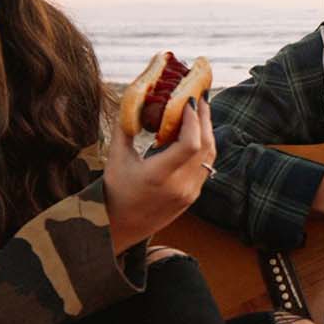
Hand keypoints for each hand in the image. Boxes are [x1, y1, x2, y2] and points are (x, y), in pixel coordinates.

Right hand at [103, 97, 215, 251]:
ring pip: (209, 156)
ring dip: (207, 131)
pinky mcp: (192, 196)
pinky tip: (196, 133)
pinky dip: (204, 146)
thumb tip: (134, 99)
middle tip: (199, 96)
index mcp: (159, 176)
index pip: (189, 144)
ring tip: (200, 111)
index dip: (194, 119)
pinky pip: (205, 166)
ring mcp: (189, 193)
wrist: (120, 227)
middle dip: (205, 118)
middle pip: (205, 146)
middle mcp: (179, 186)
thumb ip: (126, 127)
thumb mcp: (116, 158)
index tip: (189, 100)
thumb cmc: (114, 192)